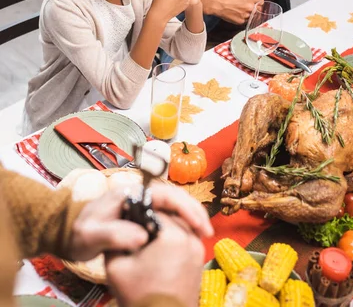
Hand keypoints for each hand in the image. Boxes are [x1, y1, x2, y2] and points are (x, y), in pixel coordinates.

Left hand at [68, 182, 212, 260]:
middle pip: (175, 197)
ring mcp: (141, 203)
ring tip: (202, 237)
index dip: (186, 207)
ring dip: (190, 219)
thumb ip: (114, 234)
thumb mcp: (92, 235)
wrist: (67, 234)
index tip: (200, 225)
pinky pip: (167, 216)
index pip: (166, 194)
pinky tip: (187, 239)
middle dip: (194, 212)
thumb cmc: (78, 232)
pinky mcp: (142, 215)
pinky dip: (180, 226)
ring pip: (173, 207)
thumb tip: (142, 236)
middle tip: (207, 232)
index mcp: (131, 192)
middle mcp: (140, 194)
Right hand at [105, 213, 204, 306]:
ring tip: (148, 242)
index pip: (153, 209)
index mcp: (170, 235)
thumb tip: (121, 223)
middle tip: (138, 231)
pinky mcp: (200, 259)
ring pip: (180, 225)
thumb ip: (117, 238)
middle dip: (153, 220)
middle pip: (169, 215)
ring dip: (165, 228)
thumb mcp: (116, 266)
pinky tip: (160, 250)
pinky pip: (186, 237)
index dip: (139, 213)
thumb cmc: (138, 296)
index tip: (128, 221)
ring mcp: (197, 248)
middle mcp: (189, 237)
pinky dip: (175, 239)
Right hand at [203, 0, 262, 23]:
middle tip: (249, 6)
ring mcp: (246, 15)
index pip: (261, 0)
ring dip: (250, 14)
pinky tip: (239, 14)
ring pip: (254, 16)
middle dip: (256, 8)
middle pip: (260, 9)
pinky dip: (244, 18)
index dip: (259, 0)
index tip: (256, 1)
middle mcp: (250, 7)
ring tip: (242, 10)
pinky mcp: (241, 21)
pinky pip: (247, 21)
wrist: (218, 4)